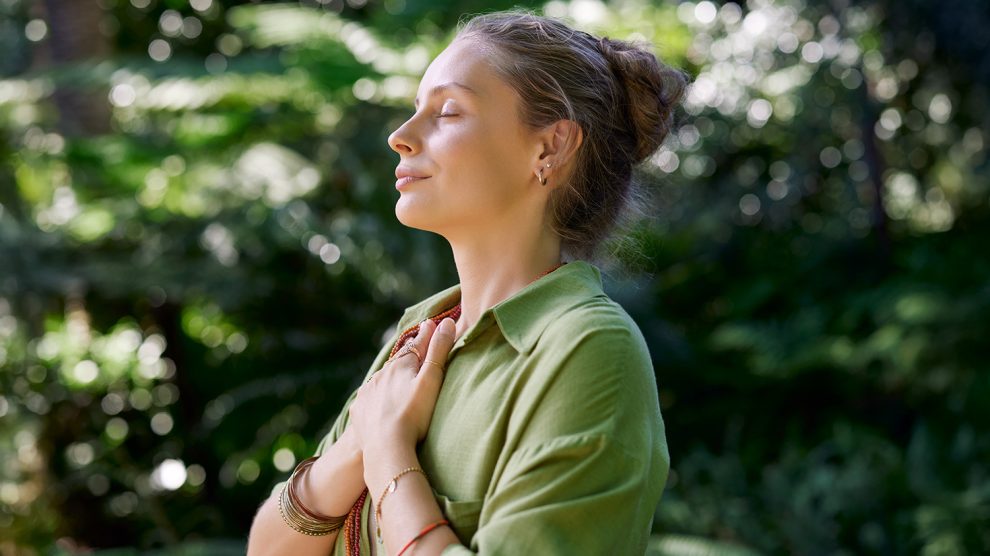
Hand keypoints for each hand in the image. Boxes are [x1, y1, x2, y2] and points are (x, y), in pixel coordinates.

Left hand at [348, 317, 456, 451]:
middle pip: (398, 362)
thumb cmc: (414, 414)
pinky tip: (381, 405)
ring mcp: (368, 393)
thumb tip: (446, 322)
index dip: (426, 335)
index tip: (431, 324)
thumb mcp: (432, 379)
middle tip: (416, 350)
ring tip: (398, 380)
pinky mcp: (360, 410)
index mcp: (400, 365)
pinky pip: (370, 400)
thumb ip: (439, 350)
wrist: (386, 447)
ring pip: (382, 380)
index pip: (416, 345)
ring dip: (391, 378)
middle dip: (408, 356)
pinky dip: (377, 398)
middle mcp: (381, 374)